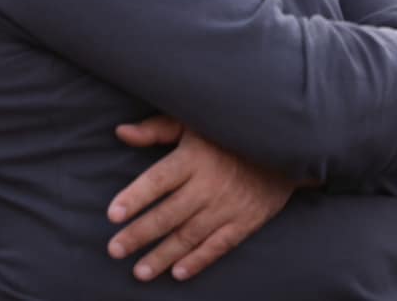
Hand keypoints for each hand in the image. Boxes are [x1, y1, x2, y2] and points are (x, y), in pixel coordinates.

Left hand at [106, 115, 295, 281]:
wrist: (284, 147)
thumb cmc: (227, 132)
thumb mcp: (193, 122)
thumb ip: (157, 129)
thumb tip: (121, 132)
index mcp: (193, 158)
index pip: (158, 181)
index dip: (135, 197)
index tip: (113, 214)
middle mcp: (208, 185)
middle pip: (168, 214)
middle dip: (139, 234)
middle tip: (114, 250)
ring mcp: (227, 207)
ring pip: (189, 236)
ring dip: (163, 256)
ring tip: (139, 272)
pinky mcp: (245, 222)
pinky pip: (219, 246)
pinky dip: (199, 261)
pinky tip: (178, 274)